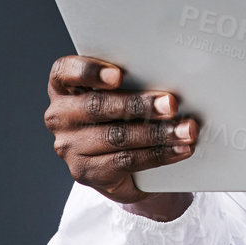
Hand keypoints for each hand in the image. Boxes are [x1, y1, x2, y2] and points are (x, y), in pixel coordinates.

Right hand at [43, 54, 196, 220]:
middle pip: (97, 106)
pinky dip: (158, 154)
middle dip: (138, 105)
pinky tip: (179, 149)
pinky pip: (126, 161)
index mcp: (62, 87)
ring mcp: (70, 147)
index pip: (64, 72)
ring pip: (116, 136)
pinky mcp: (87, 172)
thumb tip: (170, 78)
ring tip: (185, 129)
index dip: (89, 72)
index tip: (118, 75)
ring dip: (157, 133)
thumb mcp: (118, 94)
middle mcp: (60, 116)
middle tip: (171, 103)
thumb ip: (131, 82)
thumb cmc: (121, 116)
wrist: (120, 166)